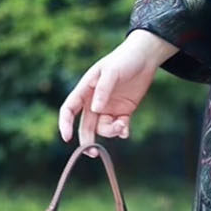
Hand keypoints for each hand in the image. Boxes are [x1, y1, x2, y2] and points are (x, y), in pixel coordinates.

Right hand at [58, 30, 174, 152]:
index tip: (66, 137)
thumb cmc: (124, 59)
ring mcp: (109, 107)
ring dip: (111, 132)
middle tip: (93, 153)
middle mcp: (95, 101)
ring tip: (122, 126)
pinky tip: (126, 129)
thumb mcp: (112, 71)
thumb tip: (95, 109)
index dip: (65, 123)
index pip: (69, 109)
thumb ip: (103, 90)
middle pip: (86, 125)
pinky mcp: (124, 111)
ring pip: (104, 128)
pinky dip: (122, 131)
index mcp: (86, 90)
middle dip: (87, 140)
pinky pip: (119, 127)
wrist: (145, 57)